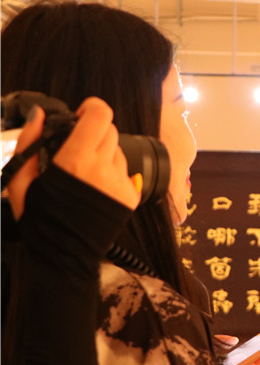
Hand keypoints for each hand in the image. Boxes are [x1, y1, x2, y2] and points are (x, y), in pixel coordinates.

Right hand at [7, 98, 139, 218]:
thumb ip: (30, 142)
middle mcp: (103, 169)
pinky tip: (96, 189)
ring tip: (84, 175)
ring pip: (118, 152)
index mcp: (76, 161)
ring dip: (104, 155)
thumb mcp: (22, 180)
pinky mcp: (132, 196)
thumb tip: (40, 115)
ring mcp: (121, 183)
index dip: (92, 109)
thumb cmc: (40, 219)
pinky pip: (126, 173)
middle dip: (94, 133)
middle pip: (110, 131)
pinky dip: (112, 175)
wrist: (64, 255)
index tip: (81, 115)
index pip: (100, 116)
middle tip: (78, 148)